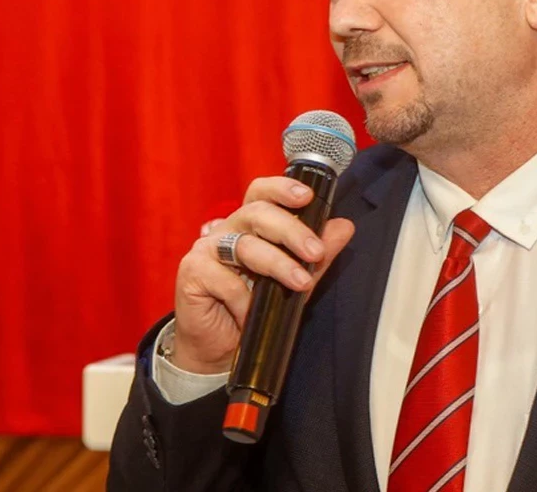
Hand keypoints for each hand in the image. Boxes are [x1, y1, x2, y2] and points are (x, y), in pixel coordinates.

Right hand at [171, 177, 355, 373]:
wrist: (222, 348)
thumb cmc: (257, 308)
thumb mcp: (297, 279)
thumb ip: (319, 254)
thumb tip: (344, 227)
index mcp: (251, 224)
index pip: (262, 193)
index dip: (282, 188)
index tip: (307, 196)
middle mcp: (228, 229)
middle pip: (257, 213)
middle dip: (291, 230)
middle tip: (315, 252)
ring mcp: (206, 249)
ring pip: (245, 245)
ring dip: (278, 264)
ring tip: (301, 284)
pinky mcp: (192, 272)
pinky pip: (223, 279)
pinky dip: (243, 298)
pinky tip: (250, 313)